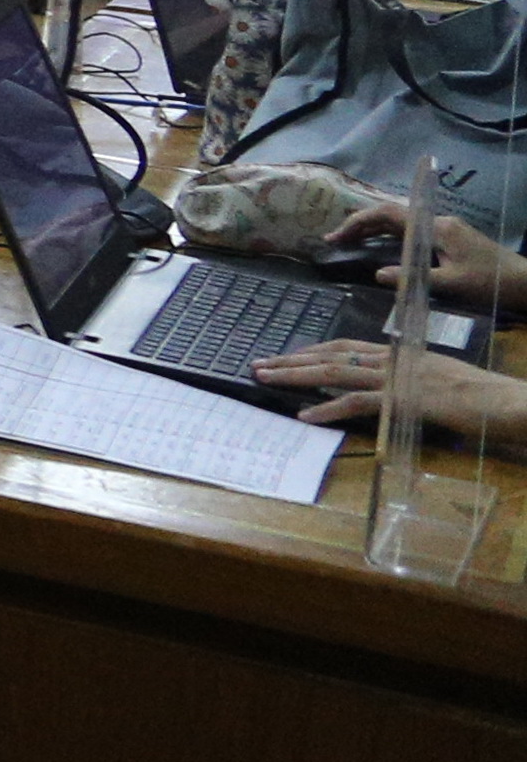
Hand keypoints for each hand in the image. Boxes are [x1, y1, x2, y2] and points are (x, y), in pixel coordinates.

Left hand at [255, 337, 526, 438]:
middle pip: (332, 354)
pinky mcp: (404, 401)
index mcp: (400, 353)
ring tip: (265, 379)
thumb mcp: (436, 379)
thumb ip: (407, 380)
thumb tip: (382, 389)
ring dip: (296, 376)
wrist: (504, 400)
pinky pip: (358, 403)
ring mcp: (397, 379)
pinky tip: (305, 416)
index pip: (346, 345)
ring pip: (335, 372)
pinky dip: (328, 409)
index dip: (312, 350)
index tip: (286, 354)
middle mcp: (394, 360)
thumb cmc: (478, 394)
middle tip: (258, 363)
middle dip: (292, 359)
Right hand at [316, 204, 517, 309]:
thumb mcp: (452, 284)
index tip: (336, 236)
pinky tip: (382, 249)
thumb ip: (414, 277)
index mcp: (436, 228)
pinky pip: (413, 231)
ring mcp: (446, 230)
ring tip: (351, 242)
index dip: (358, 222)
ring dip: (375, 230)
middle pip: (392, 214)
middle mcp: (439, 223)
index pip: (388, 214)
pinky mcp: (452, 240)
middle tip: (335, 239)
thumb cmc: (491, 283)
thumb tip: (378, 274)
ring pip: (402, 222)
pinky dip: (391, 237)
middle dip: (361, 224)